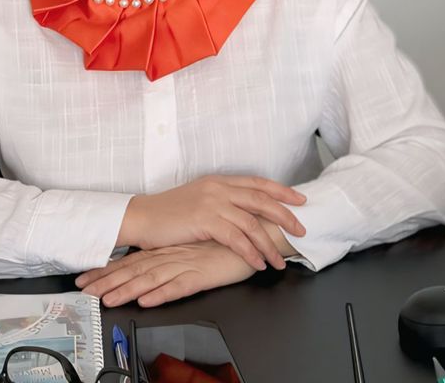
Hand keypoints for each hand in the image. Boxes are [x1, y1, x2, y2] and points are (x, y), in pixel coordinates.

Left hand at [78, 242, 255, 306]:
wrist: (257, 232)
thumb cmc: (228, 241)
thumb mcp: (196, 248)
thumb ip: (177, 255)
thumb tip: (156, 267)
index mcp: (171, 248)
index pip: (133, 260)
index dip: (109, 270)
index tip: (87, 278)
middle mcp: (174, 254)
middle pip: (135, 268)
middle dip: (107, 281)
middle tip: (84, 289)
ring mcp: (187, 262)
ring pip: (150, 278)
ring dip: (127, 290)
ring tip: (106, 300)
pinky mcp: (202, 273)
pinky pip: (178, 285)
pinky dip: (161, 293)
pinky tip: (147, 300)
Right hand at [119, 175, 306, 271]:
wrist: (143, 217)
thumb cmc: (169, 213)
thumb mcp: (199, 200)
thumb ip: (222, 202)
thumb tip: (246, 215)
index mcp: (219, 181)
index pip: (257, 183)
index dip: (281, 191)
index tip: (300, 200)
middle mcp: (218, 188)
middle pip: (261, 199)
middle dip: (285, 215)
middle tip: (301, 229)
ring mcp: (212, 203)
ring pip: (251, 222)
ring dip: (268, 243)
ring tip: (279, 260)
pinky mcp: (204, 220)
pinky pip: (236, 238)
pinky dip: (250, 252)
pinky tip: (258, 262)